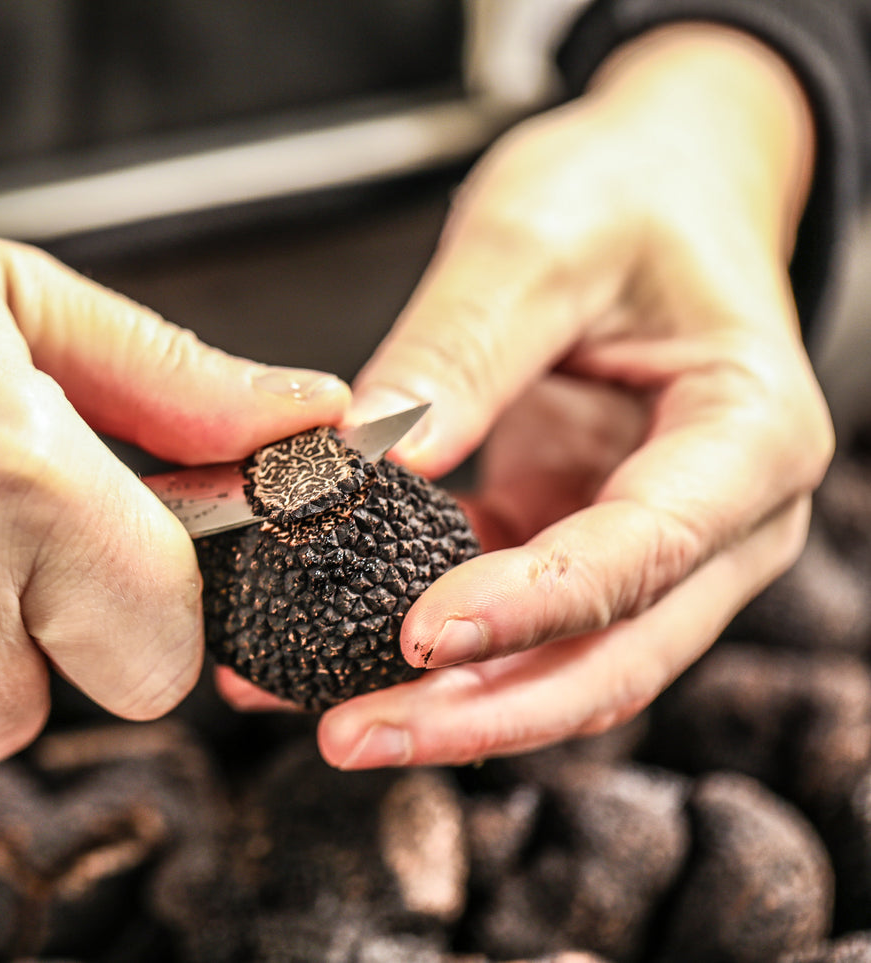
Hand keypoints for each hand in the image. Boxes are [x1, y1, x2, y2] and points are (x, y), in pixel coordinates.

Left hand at [223, 24, 832, 766]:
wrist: (656, 188)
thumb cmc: (622, 196)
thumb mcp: (536, 238)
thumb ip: (460, 348)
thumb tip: (370, 452)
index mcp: (747, 433)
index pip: (645, 549)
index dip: (533, 603)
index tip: (422, 633)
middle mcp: (717, 517)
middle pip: (613, 655)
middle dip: (482, 711)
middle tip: (353, 734)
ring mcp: (648, 546)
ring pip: (558, 665)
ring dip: (448, 705)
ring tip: (325, 718)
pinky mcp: (572, 544)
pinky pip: (505, 624)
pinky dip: (423, 652)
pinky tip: (324, 657)